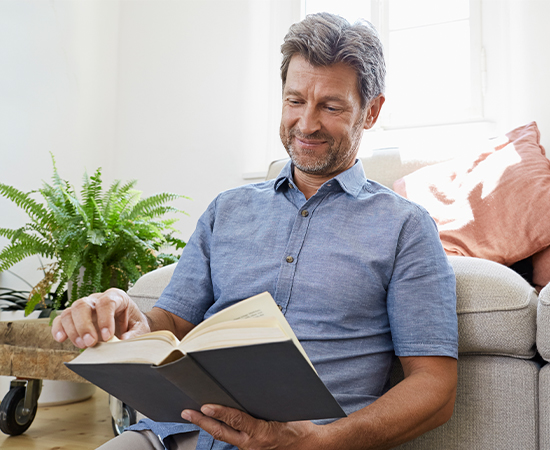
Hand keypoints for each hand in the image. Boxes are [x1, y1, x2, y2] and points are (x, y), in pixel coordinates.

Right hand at [51, 288, 149, 347]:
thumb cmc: (134, 323)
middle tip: (91, 342)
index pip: (107, 302)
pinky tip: (61, 339)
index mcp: (116, 297)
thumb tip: (124, 340)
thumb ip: (135, 333)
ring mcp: (85, 307)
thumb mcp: (141, 328)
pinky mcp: (75, 318)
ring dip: (73, 330)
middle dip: (85, 325)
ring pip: (70, 311)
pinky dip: (59, 328)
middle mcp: (98, 299)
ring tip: (82, 345)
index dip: (105, 319)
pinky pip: (61, 319)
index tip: (107, 337)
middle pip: (83, 305)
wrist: (130, 324)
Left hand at [181, 404, 320, 449]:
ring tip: (194, 414)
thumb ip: (265, 405)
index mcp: (262, 433)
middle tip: (187, 412)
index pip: (237, 420)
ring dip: (209, 426)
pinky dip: (222, 429)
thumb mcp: (284, 412)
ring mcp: (250, 449)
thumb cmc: (299, 427)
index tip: (205, 406)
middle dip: (201, 422)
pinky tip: (213, 422)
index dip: (220, 413)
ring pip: (224, 437)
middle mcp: (253, 444)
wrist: (309, 447)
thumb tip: (249, 389)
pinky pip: (232, 439)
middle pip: (221, 433)